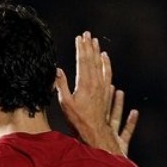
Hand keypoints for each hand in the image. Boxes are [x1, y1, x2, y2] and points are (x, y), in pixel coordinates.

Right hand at [55, 31, 136, 155]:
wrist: (95, 132)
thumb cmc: (77, 120)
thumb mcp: (65, 103)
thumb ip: (61, 85)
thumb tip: (58, 70)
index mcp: (84, 83)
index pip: (83, 61)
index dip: (81, 48)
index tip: (79, 37)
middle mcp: (96, 83)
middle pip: (93, 60)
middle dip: (89, 46)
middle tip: (87, 34)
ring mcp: (103, 87)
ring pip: (102, 65)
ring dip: (98, 53)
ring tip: (96, 43)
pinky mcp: (107, 93)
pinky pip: (108, 74)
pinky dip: (107, 64)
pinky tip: (106, 60)